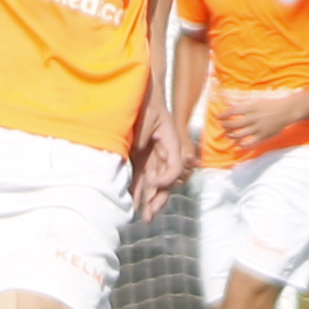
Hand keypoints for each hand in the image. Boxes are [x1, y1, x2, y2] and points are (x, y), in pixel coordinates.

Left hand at [127, 101, 186, 218]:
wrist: (140, 92)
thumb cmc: (146, 102)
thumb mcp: (146, 116)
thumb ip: (143, 136)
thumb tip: (137, 153)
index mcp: (171, 142)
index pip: (175, 167)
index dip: (165, 179)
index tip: (151, 183)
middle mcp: (164, 152)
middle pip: (166, 180)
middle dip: (157, 199)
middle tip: (149, 215)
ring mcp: (153, 155)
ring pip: (153, 182)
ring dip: (148, 199)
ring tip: (142, 216)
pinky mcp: (140, 155)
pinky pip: (141, 175)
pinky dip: (138, 189)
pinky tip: (133, 202)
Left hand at [213, 85, 305, 152]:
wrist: (285, 112)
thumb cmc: (269, 105)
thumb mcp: (255, 101)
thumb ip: (241, 102)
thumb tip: (227, 101)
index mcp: (251, 107)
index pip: (232, 111)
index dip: (223, 115)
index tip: (218, 117)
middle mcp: (253, 118)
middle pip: (233, 124)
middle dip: (225, 126)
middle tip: (223, 126)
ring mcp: (258, 128)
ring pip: (239, 135)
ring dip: (231, 136)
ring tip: (230, 134)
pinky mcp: (263, 136)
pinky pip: (250, 143)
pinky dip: (242, 145)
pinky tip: (238, 144)